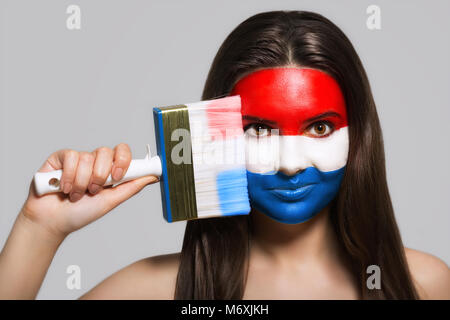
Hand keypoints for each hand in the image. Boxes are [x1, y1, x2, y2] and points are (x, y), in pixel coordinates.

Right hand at [21, 143, 157, 239]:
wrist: (53, 222)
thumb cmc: (81, 213)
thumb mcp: (111, 201)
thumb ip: (131, 187)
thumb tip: (153, 176)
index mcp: (108, 170)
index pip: (122, 152)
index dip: (122, 160)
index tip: (118, 176)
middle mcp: (94, 162)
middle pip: (105, 152)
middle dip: (100, 175)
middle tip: (93, 191)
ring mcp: (77, 159)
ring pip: (87, 157)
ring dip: (82, 182)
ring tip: (76, 195)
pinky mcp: (60, 158)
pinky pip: (71, 157)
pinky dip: (68, 177)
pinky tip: (63, 188)